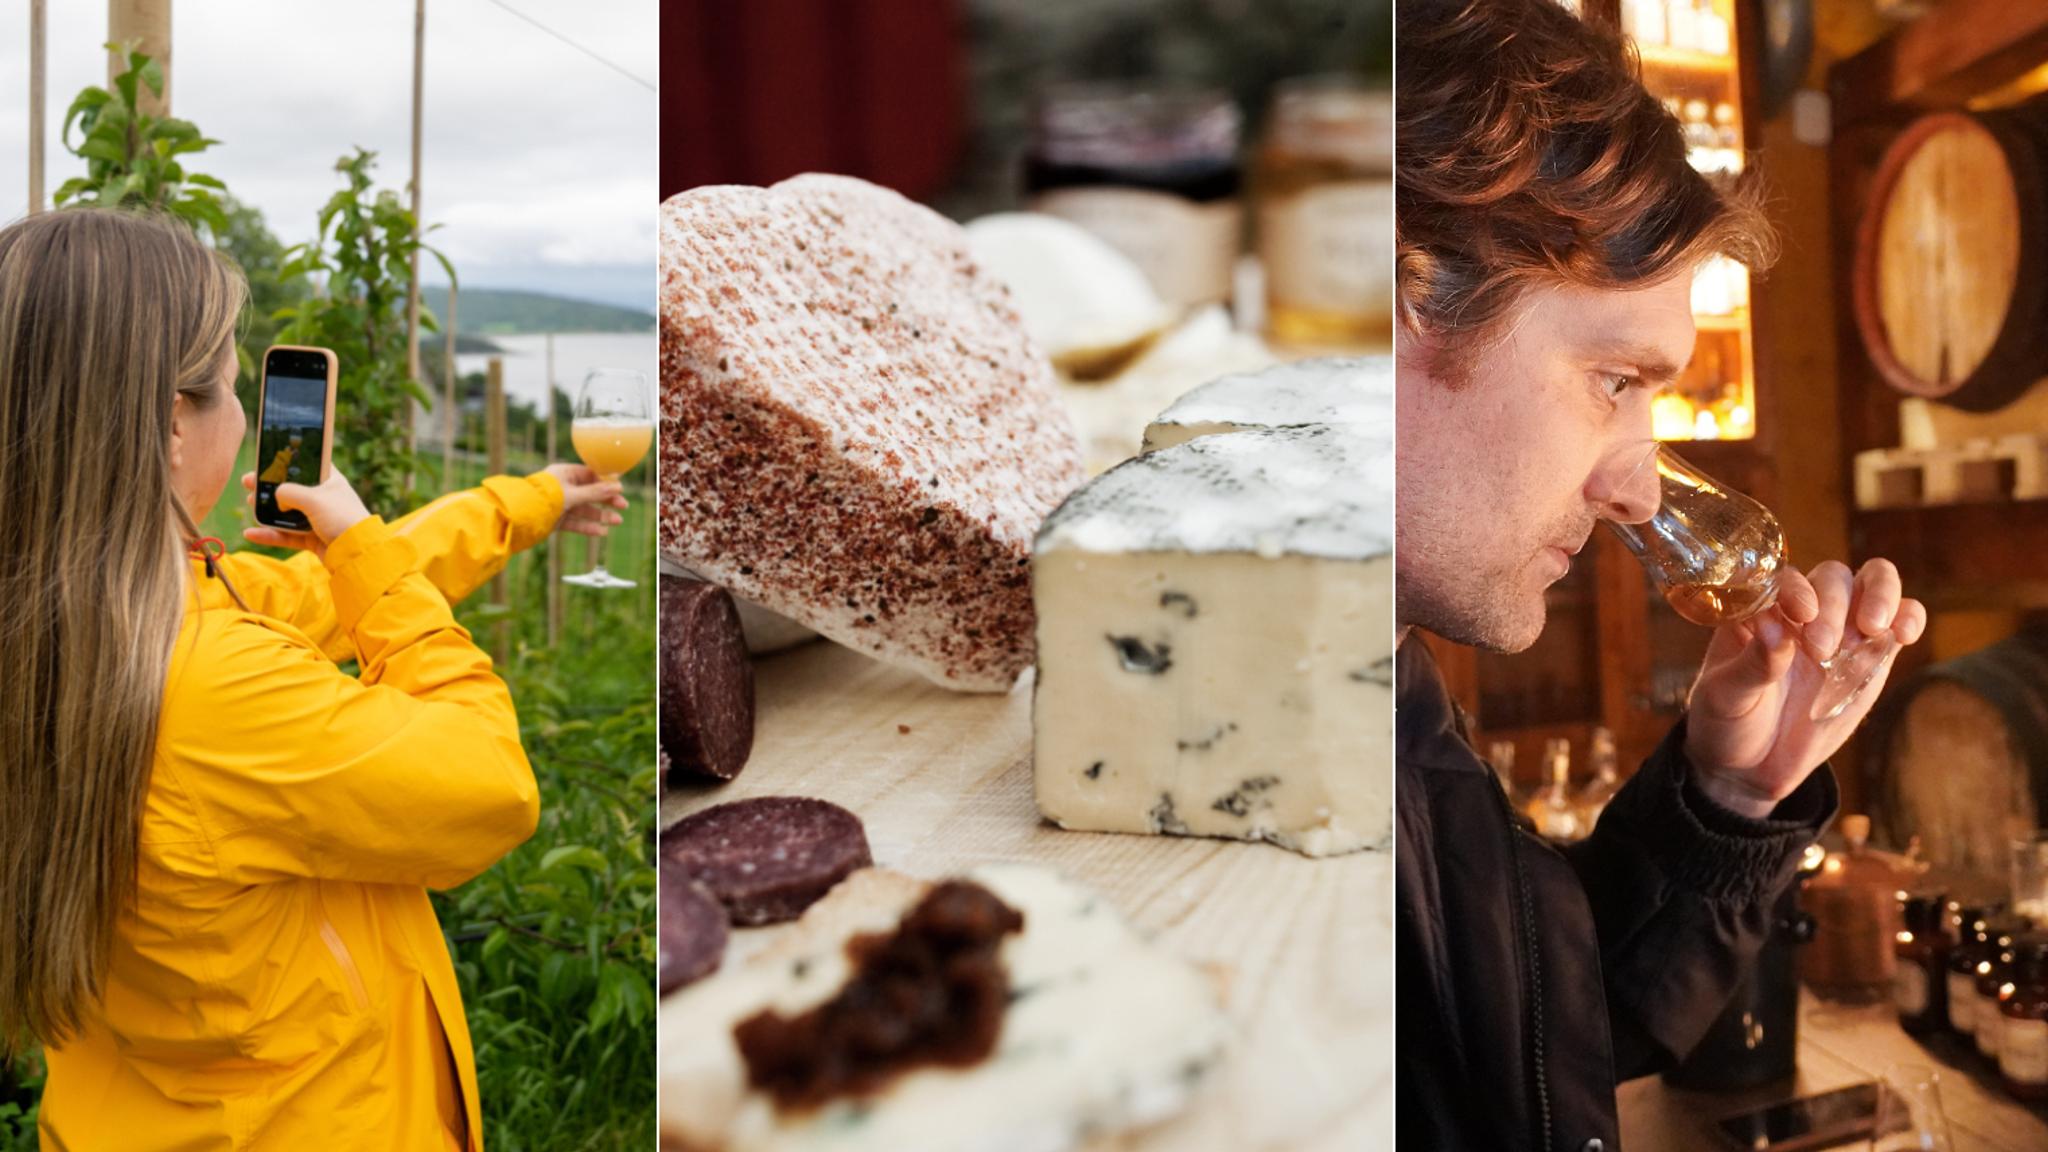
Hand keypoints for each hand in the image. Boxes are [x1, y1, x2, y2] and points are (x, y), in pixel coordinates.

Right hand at [242, 468, 372, 557]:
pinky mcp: (314, 539)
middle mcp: (324, 499)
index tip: (267, 460)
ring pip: (287, 513)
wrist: (358, 553)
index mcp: (330, 482)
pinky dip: (270, 535)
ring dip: (267, 510)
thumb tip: (276, 494)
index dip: (287, 463)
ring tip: (250, 504)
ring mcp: (319, 520)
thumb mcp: (313, 499)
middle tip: (249, 482)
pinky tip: (251, 534)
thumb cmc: (341, 519)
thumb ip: (290, 492)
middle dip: (270, 487)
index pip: (307, 467)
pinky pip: (288, 536)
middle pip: (292, 490)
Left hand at [540, 463, 626, 537]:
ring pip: (584, 509)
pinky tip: (601, 531)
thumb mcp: (573, 494)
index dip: (605, 483)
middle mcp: (562, 488)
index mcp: (564, 473)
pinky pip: (575, 522)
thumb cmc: (544, 498)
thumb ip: (595, 492)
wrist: (518, 517)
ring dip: (600, 515)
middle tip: (623, 506)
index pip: (590, 475)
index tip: (619, 490)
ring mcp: (559, 504)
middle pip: (589, 493)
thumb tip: (617, 487)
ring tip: (617, 521)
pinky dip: (587, 526)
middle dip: (606, 500)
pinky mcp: (556, 520)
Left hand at [1682, 558, 1926, 818]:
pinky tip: (1904, 633)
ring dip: (1879, 595)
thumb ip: (1753, 664)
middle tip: (1822, 649)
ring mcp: (1840, 628)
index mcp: (1758, 610)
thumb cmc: (1728, 720)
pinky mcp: (1872, 653)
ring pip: (1870, 583)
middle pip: (1831, 578)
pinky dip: (1908, 616)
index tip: (1801, 614)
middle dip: (1833, 606)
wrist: (1754, 764)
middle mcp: (1801, 610)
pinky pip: (1899, 619)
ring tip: (1873, 628)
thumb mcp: (1726, 696)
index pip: (1784, 578)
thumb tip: (1775, 627)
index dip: (1796, 589)